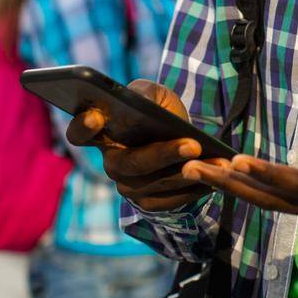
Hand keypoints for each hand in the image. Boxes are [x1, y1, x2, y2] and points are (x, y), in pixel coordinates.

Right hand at [70, 79, 229, 211]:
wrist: (179, 140)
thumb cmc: (160, 113)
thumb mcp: (154, 95)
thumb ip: (145, 94)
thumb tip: (143, 102)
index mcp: (104, 133)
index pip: (80, 133)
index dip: (83, 126)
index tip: (96, 117)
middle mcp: (111, 163)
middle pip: (130, 163)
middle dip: (163, 154)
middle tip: (192, 145)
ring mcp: (128, 186)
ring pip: (156, 183)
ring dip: (189, 172)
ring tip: (217, 161)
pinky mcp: (150, 203)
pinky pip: (172, 199)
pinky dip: (196, 188)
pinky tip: (217, 175)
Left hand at [182, 98, 297, 272]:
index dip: (269, 173)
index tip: (238, 160)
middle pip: (273, 198)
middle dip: (231, 183)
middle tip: (190, 168)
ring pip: (272, 204)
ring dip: (234, 188)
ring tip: (197, 171)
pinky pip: (282, 204)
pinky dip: (253, 192)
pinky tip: (233, 180)